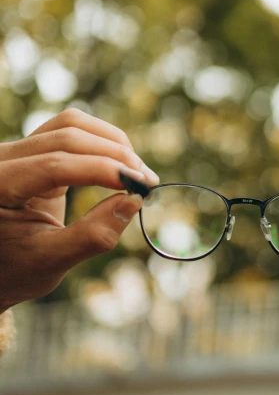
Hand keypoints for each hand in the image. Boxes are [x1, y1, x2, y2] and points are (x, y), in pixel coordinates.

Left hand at [0, 109, 158, 310]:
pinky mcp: (33, 150)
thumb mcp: (51, 262)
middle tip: (148, 181)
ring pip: (71, 124)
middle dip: (113, 154)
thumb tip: (134, 202)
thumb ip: (91, 236)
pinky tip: (122, 166)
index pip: (54, 163)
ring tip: (138, 173)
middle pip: (66, 134)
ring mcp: (17, 150)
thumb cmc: (16, 270)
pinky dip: (102, 143)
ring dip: (111, 143)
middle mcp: (2, 159)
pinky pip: (71, 131)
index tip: (141, 186)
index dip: (102, 169)